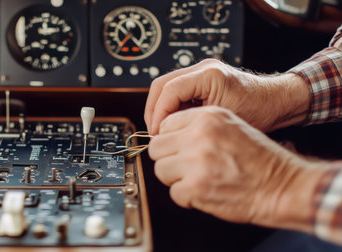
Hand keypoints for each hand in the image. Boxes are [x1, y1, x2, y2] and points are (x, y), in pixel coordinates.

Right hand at [144, 59, 309, 134]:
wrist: (276, 101)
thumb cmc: (259, 110)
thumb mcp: (224, 121)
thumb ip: (194, 123)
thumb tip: (166, 134)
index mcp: (209, 75)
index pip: (169, 90)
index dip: (158, 113)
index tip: (158, 132)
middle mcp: (202, 68)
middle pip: (161, 84)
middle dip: (154, 110)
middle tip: (155, 132)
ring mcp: (200, 72)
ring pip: (165, 87)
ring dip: (160, 109)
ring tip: (163, 130)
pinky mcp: (201, 79)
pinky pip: (176, 91)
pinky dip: (170, 107)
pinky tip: (174, 124)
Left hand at [148, 106, 327, 230]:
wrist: (282, 185)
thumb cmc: (260, 159)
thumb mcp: (230, 126)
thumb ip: (198, 127)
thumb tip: (167, 135)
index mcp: (207, 117)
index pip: (166, 125)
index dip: (170, 140)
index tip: (177, 149)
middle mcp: (199, 136)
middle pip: (157, 147)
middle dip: (168, 159)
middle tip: (184, 166)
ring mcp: (196, 162)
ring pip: (161, 170)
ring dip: (175, 178)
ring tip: (196, 179)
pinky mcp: (195, 187)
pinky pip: (173, 192)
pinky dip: (186, 197)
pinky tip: (203, 192)